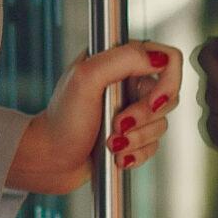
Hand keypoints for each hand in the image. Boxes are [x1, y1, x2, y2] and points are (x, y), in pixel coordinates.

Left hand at [5, 40, 182, 195]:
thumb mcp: (86, 79)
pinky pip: (154, 145)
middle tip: (118, 126)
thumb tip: (159, 59)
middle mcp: (128, 82)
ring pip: (161, 124)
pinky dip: (137, 153)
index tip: (153, 103)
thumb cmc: (61, 119)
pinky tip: (116, 155)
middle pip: (168, 96)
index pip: (167, 59)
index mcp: (118, 60)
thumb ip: (123, 59)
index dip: (168, 83)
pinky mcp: (132, 134)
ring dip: (137, 139)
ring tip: (111, 144)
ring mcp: (131, 109)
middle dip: (145, 118)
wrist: (48, 158)